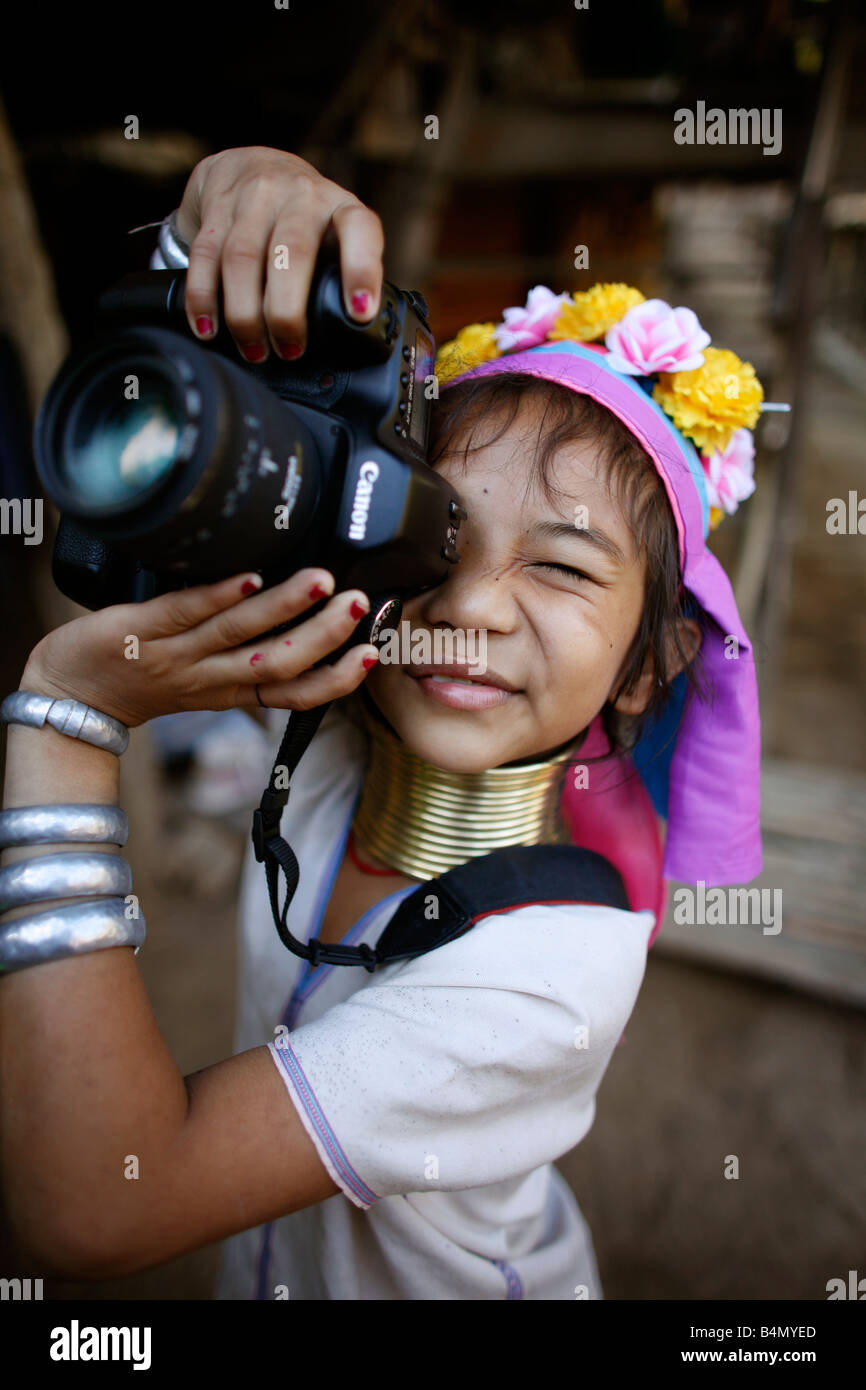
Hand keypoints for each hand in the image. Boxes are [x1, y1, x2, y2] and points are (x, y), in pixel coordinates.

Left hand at [21, 569, 379, 728]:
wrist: (67, 691)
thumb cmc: (137, 676)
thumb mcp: (199, 680)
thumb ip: (242, 655)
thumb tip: (293, 612)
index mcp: (227, 692)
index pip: (293, 696)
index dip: (335, 681)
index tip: (370, 656)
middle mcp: (206, 678)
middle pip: (276, 665)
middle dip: (323, 636)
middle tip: (356, 604)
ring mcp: (172, 655)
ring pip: (238, 636)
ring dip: (284, 606)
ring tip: (319, 579)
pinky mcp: (135, 630)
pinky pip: (182, 612)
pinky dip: (218, 595)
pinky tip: (247, 575)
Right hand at [174, 146, 384, 363]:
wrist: (251, 164)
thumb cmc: (303, 218)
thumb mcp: (334, 234)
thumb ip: (340, 275)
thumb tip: (348, 338)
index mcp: (338, 206)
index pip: (358, 230)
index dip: (361, 270)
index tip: (361, 313)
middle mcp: (298, 195)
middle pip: (291, 251)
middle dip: (287, 311)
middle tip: (289, 350)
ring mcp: (254, 197)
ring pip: (242, 257)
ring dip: (245, 314)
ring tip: (254, 350)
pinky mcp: (215, 208)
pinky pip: (204, 256)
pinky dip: (203, 298)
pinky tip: (207, 328)